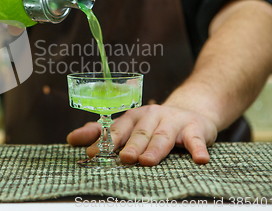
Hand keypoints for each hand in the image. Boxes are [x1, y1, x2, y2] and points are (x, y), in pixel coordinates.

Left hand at [67, 104, 217, 165]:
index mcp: (133, 117)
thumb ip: (102, 133)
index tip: (91, 153)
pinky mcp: (195, 128)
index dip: (104, 141)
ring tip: (147, 161)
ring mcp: (173, 121)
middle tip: (123, 159)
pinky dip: (197, 149)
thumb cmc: (154, 125)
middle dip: (130, 146)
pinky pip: (195, 140)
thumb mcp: (128, 126)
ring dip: (155, 149)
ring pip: (162, 136)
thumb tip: (71, 139)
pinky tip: (200, 159)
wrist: (191, 111)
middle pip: (139, 134)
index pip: (116, 129)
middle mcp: (151, 116)